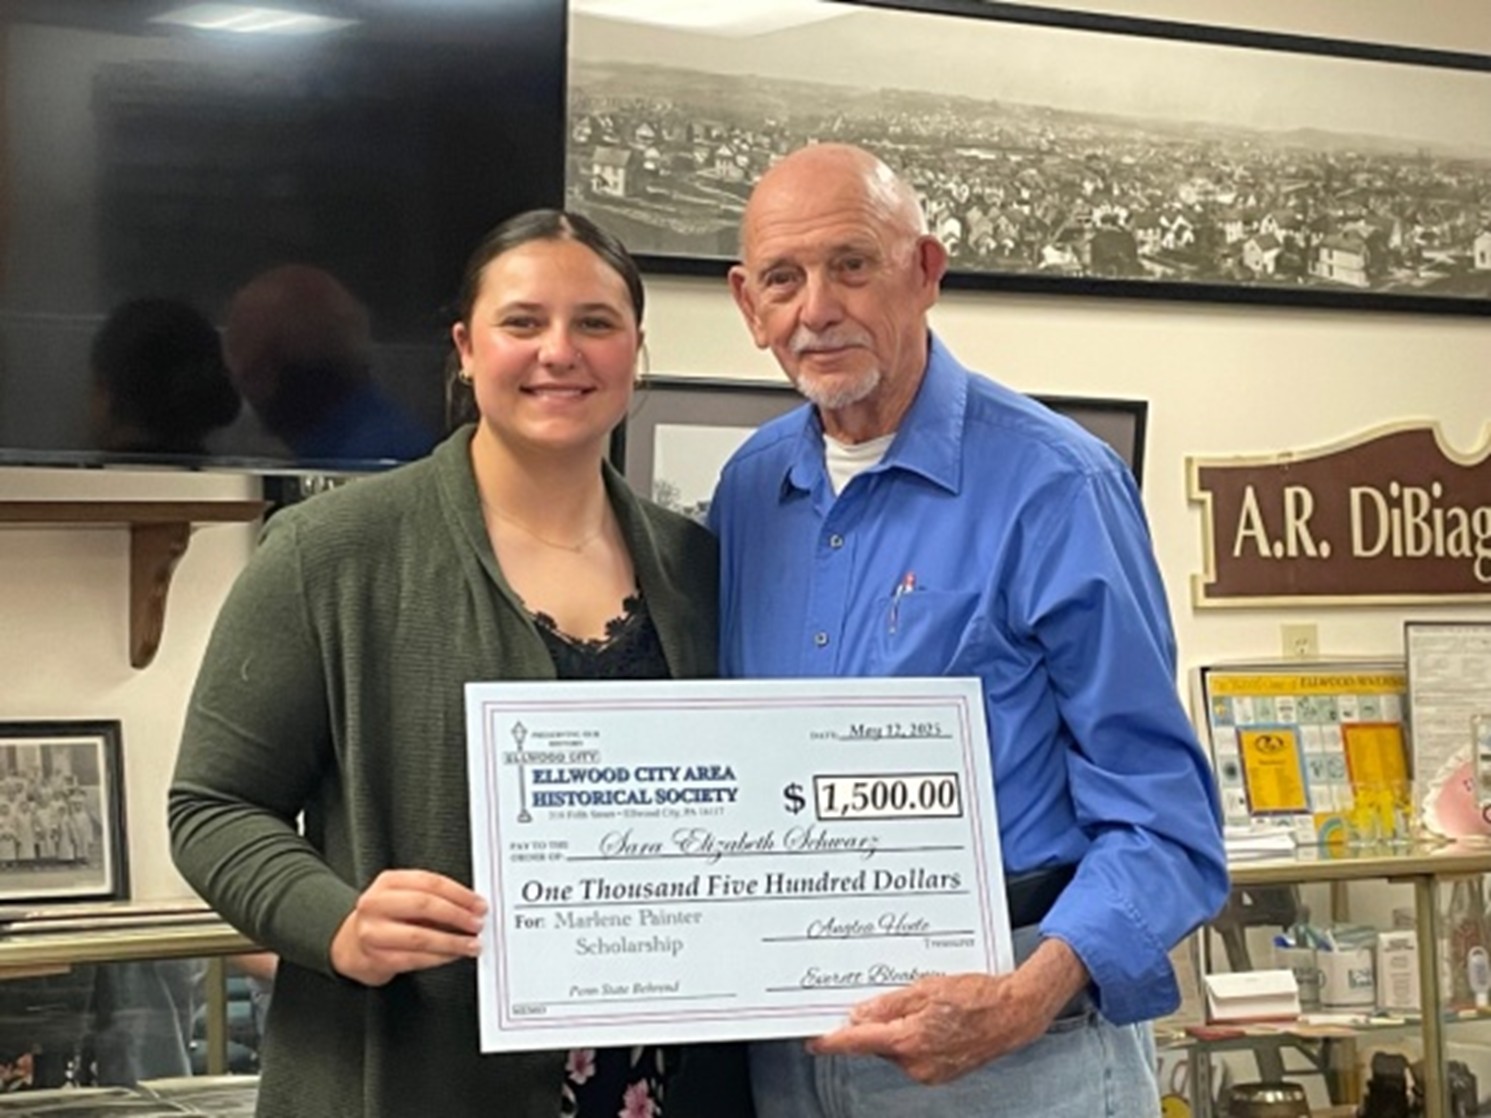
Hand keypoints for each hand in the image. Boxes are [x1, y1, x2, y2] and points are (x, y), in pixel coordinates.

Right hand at [329, 869, 486, 986]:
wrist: (351, 944)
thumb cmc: (386, 917)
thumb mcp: (404, 896)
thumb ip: (434, 896)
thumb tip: (471, 906)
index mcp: (388, 882)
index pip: (430, 882)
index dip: (459, 894)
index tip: (478, 904)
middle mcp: (376, 904)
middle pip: (424, 905)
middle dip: (457, 916)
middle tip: (477, 924)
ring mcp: (373, 932)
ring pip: (420, 937)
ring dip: (452, 942)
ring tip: (471, 944)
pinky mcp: (376, 958)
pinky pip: (415, 959)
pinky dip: (439, 958)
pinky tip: (453, 955)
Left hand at [807, 939, 1087, 1084]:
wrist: (1016, 1013)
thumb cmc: (979, 997)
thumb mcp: (927, 988)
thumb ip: (889, 1003)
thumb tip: (860, 1015)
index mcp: (909, 1040)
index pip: (859, 1043)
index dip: (833, 1041)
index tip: (814, 1040)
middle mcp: (917, 1062)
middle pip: (878, 1043)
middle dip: (876, 1023)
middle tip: (887, 999)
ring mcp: (930, 1071)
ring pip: (896, 1047)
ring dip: (898, 1028)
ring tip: (923, 1003)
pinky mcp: (941, 1072)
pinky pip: (914, 1053)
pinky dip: (914, 1036)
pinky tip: (932, 1017)